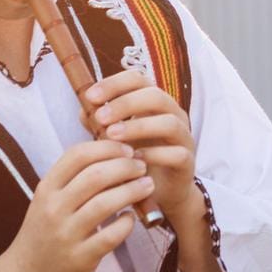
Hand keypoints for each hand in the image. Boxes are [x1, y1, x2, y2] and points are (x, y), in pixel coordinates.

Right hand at [0, 139, 152, 271]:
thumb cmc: (45, 231)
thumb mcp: (49, 200)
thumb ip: (75, 179)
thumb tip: (117, 154)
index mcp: (46, 189)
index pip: (78, 155)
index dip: (108, 147)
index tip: (127, 149)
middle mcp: (54, 208)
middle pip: (96, 175)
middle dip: (126, 166)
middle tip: (142, 166)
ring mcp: (66, 234)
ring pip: (106, 203)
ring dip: (133, 190)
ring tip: (148, 185)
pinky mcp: (81, 257)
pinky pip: (112, 235)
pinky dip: (127, 223)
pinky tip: (132, 217)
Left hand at [85, 70, 200, 222]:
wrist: (158, 191)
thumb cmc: (135, 158)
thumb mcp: (114, 138)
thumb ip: (100, 123)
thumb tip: (84, 109)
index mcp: (154, 103)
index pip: (138, 80)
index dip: (115, 84)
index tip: (91, 97)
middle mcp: (173, 115)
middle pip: (156, 96)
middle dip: (125, 104)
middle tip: (100, 117)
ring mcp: (183, 137)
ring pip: (169, 123)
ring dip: (139, 127)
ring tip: (112, 136)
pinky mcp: (188, 161)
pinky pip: (176, 153)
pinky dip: (154, 155)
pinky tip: (133, 160)